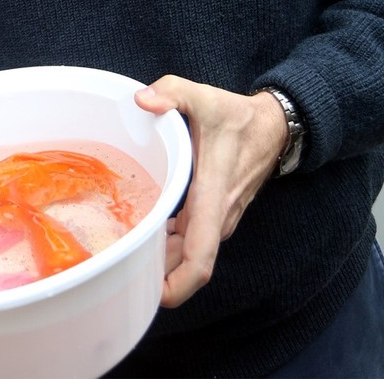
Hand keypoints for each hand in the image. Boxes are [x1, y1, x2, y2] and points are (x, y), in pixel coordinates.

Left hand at [135, 76, 287, 307]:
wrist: (272, 127)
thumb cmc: (237, 116)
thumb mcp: (203, 97)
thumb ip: (172, 93)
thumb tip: (142, 100)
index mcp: (212, 198)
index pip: (199, 259)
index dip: (176, 285)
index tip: (147, 291)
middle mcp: (216, 217)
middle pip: (185, 265)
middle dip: (154, 274)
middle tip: (111, 262)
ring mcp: (217, 219)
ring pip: (185, 255)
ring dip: (159, 259)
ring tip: (119, 247)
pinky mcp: (214, 215)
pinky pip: (189, 242)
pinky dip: (167, 245)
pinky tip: (142, 231)